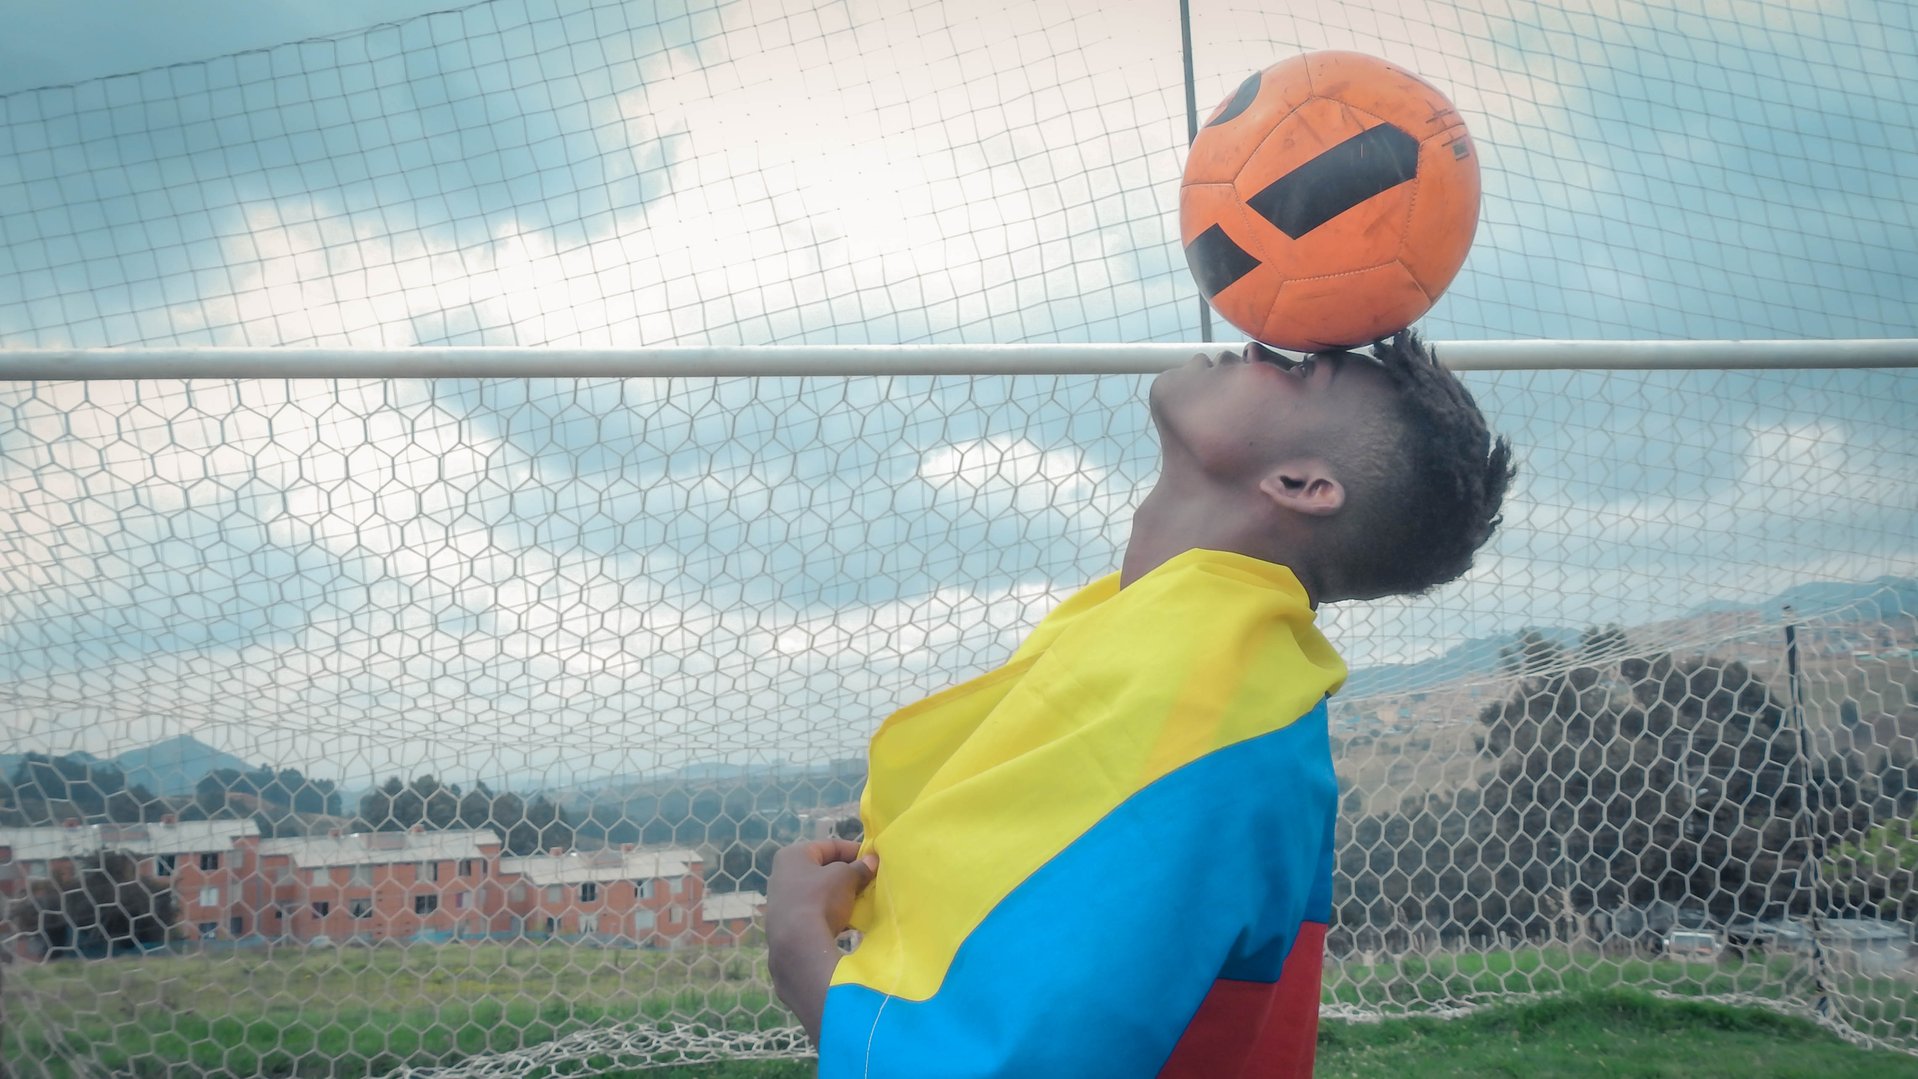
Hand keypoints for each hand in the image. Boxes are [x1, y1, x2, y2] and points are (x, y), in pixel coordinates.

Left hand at [765, 838, 877, 1044]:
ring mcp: (782, 900)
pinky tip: (847, 920)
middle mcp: (782, 874)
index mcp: (793, 855)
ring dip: (840, 894)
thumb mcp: (845, 878)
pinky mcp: (785, 922)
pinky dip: (830, 911)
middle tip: (869, 881)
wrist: (797, 943)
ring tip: (861, 901)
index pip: (830, 846)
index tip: (873, 860)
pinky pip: (813, 910)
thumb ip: (859, 868)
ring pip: (818, 891)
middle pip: (823, 869)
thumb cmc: (820, 899)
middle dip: (847, 875)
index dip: (854, 851)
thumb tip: (871, 861)